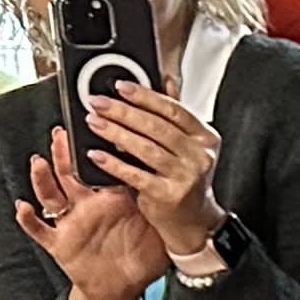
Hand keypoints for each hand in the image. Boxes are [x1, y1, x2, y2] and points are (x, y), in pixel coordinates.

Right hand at [20, 128, 165, 299]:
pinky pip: (40, 230)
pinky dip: (29, 219)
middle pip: (71, 172)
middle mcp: (88, 205)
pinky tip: (23, 207)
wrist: (121, 287)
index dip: (101, 147)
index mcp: (112, 198)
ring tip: (39, 161)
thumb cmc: (138, 254)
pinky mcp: (60, 242)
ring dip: (43, 178)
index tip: (101, 123)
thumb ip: (166, 201)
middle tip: (61, 131)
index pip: (104, 165)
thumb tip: (195, 181)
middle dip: (65, 153)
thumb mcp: (155, 225)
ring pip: (52, 194)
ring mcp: (72, 221)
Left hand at [84, 84, 225, 257]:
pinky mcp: (169, 196)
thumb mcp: (188, 144)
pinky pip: (136, 175)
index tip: (120, 86)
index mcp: (205, 138)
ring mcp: (186, 177)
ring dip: (116, 133)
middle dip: (123, 111)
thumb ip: (174, 114)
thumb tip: (165, 80)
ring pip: (146, 148)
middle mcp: (200, 157)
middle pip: (158, 127)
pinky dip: (114, 164)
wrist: (194, 220)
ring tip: (93, 122)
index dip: (145, 96)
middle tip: (98, 102)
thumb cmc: (186, 178)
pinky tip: (96, 154)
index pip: (174, 110)